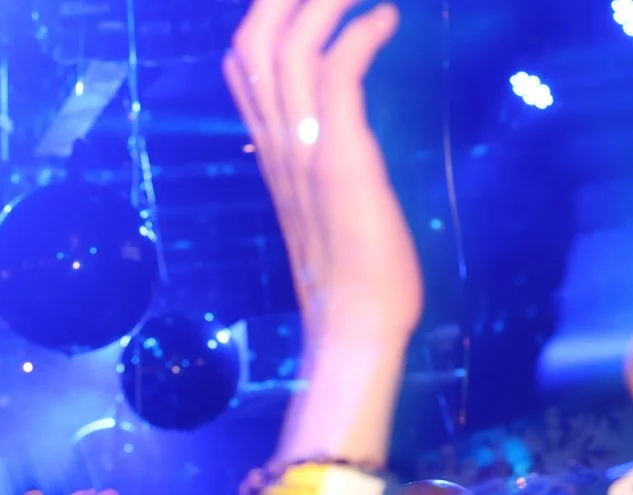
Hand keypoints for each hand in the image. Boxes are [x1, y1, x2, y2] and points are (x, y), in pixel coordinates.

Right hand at [226, 0, 420, 355]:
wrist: (354, 326)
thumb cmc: (353, 271)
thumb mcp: (327, 202)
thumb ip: (321, 158)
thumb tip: (336, 130)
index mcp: (270, 150)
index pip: (243, 63)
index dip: (268, 14)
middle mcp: (274, 143)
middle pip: (252, 38)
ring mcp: (301, 149)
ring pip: (289, 44)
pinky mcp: (338, 158)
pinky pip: (338, 74)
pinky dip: (362, 33)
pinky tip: (389, 20)